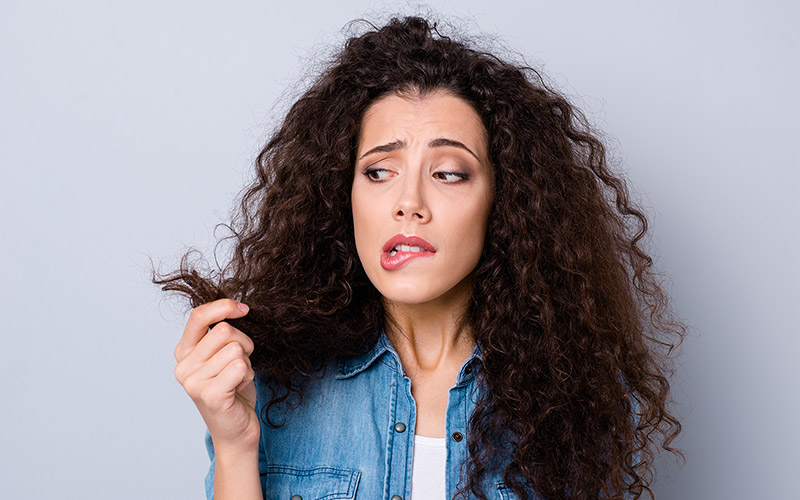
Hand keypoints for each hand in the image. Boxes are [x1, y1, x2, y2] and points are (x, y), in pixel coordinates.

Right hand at [173, 298, 259, 451]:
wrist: (236, 429)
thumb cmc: (233, 388)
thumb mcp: (223, 355)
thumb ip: (221, 333)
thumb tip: (237, 307)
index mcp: (184, 351)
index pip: (199, 315)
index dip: (224, 307)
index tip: (244, 310)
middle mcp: (183, 366)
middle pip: (224, 331)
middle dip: (243, 343)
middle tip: (240, 363)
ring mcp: (193, 382)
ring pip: (236, 349)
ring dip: (246, 363)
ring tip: (238, 379)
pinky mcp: (209, 395)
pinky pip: (239, 366)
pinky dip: (248, 375)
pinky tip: (239, 389)